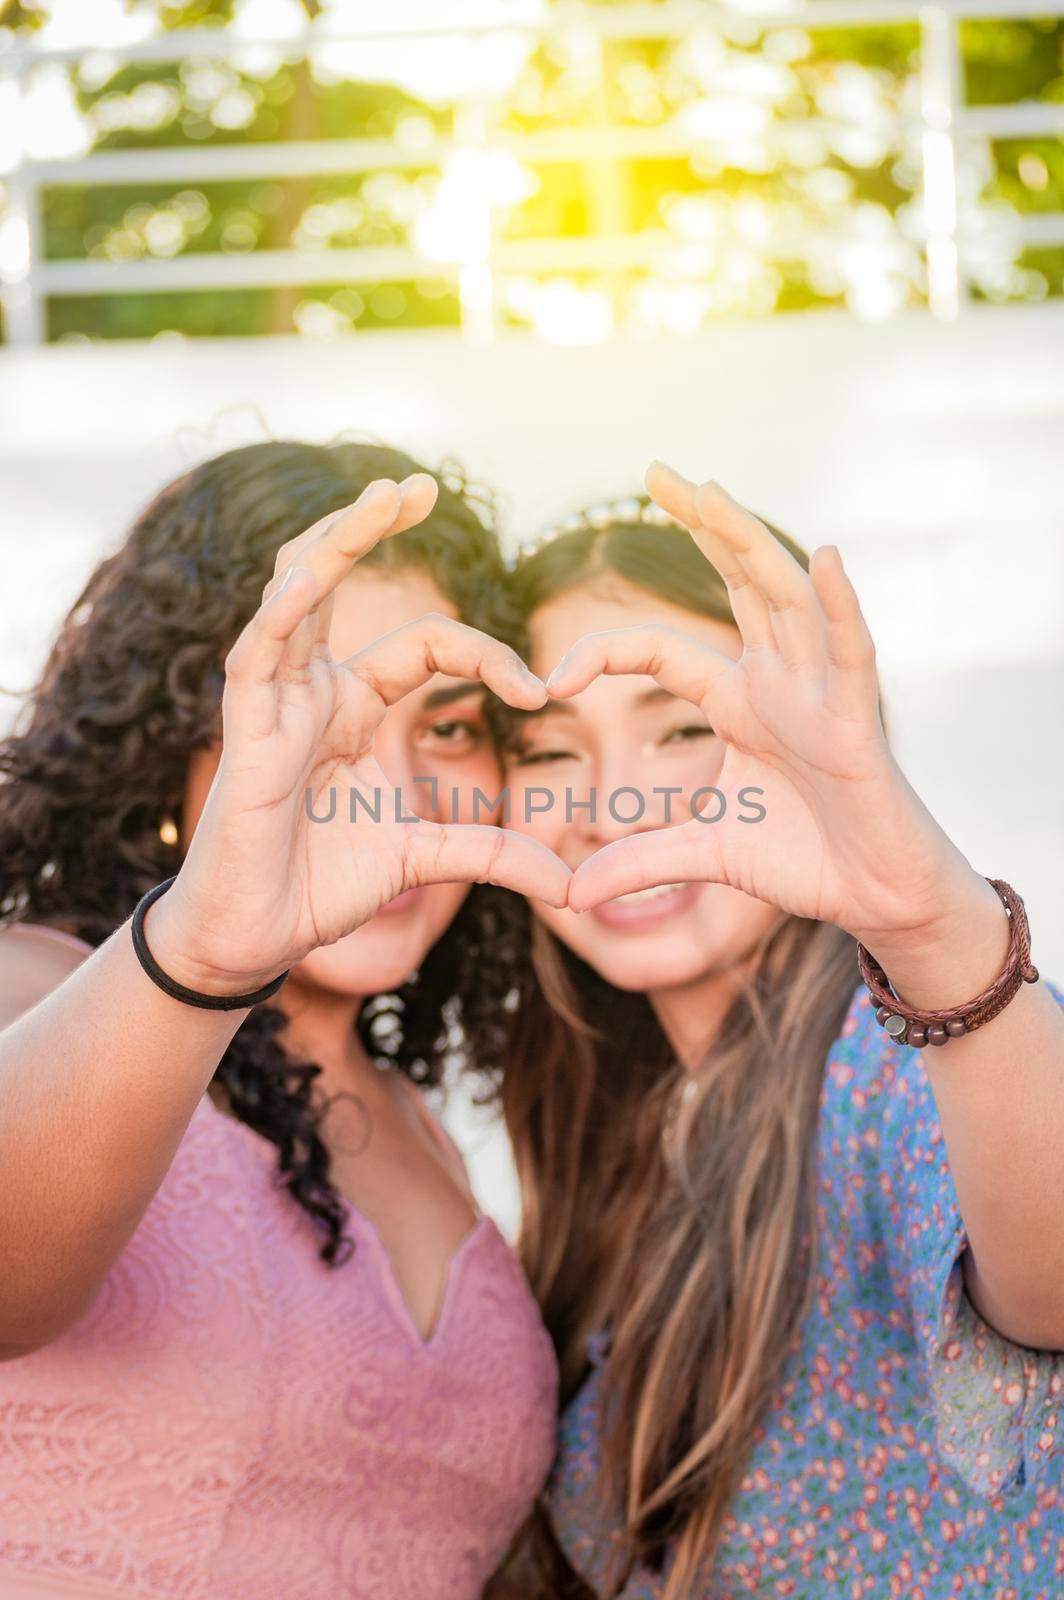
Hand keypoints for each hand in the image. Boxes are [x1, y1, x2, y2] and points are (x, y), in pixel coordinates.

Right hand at [153, 476, 570, 992]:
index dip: (487, 655)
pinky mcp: (244, 731)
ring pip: (296, 594)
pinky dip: (279, 617)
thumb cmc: (323, 886)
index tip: (541, 691)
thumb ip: (494, 856)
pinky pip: (256, 658)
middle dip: (373, 527)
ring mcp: (274, 703)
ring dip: (336, 541)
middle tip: (420, 483)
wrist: (258, 937)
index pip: (426, 645)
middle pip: (340, 582)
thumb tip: (571, 886)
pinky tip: (308, 581)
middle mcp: (314, 689)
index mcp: (356, 706)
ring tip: (378, 496)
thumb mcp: (427, 858)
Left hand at [557, 461, 983, 944]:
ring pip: (784, 600)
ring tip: (710, 492)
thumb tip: (567, 896)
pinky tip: (826, 559)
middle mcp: (779, 681)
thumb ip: (639, 861)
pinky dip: (840, 608)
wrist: (876, 898)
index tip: (550, 679)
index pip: (662, 652)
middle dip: (701, 525)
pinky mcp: (858, 722)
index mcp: (739, 701)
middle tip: (657, 470)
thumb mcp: (705, 854)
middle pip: (737, 585)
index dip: (605, 652)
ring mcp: (820, 694)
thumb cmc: (804, 861)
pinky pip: (850, 654)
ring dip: (748, 543)